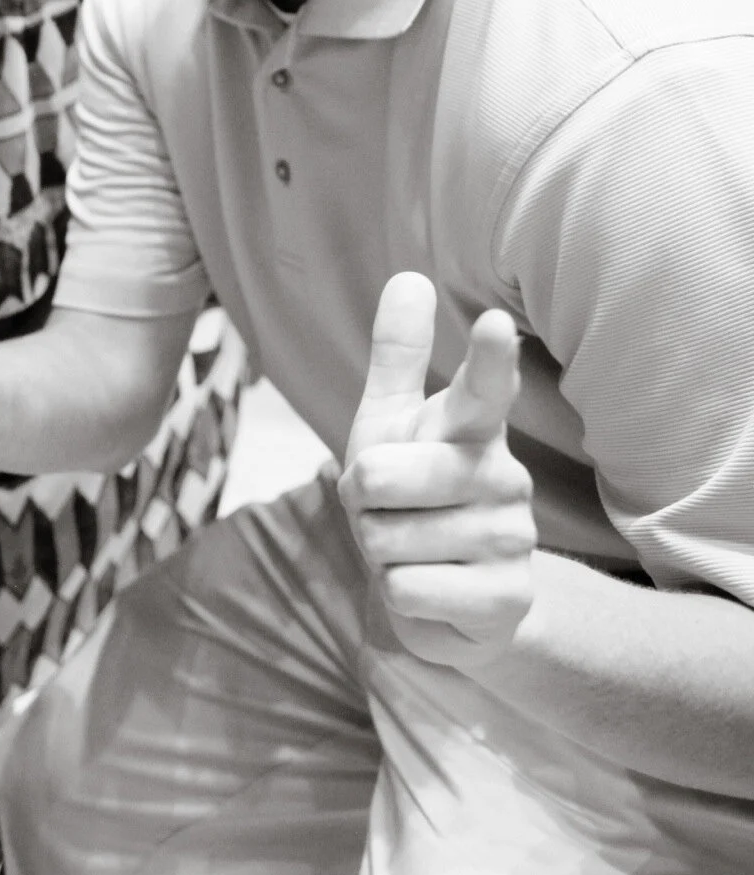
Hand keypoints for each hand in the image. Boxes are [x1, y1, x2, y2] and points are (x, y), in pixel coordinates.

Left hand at [339, 272, 536, 669]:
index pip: (484, 388)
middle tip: (387, 509)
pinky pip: (404, 588)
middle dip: (359, 501)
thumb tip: (409, 277)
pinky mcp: (508, 598)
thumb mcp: (391, 423)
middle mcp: (504, 476)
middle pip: (380, 476)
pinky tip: (430, 589)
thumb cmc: (412, 492)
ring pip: (385, 538)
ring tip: (413, 549)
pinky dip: (397, 594)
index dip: (489, 358)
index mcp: (472, 429)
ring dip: (379, 550)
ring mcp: (513, 539)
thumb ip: (400, 355)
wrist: (448, 594)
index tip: (494, 323)